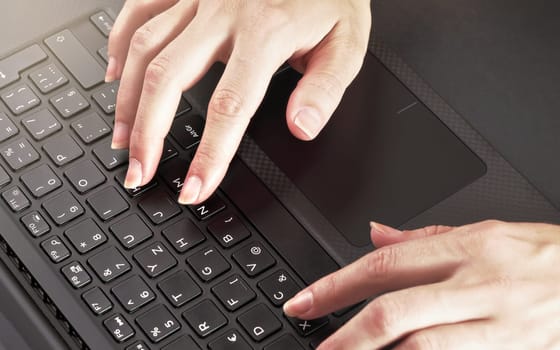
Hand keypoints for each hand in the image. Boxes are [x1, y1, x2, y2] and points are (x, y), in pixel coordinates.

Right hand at [106, 0, 371, 203]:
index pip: (229, 106)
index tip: (194, 188)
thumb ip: (324, 88)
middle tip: (139, 172)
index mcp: (266, 33)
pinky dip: (118, 41)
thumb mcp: (346, 43)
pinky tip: (112, 73)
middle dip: (148, 133)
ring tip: (121, 139)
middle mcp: (224, 12)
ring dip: (126, 98)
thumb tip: (301, 128)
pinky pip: (140, 7)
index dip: (209, 154)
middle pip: (167, 78)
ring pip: (144, 47)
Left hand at [284, 220, 559, 348]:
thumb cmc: (548, 257)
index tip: (305, 302)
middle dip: (347, 334)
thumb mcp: (489, 233)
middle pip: (396, 311)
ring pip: (423, 346)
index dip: (337, 286)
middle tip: (316, 347)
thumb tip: (376, 234)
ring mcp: (500, 326)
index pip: (386, 265)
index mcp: (469, 248)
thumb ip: (427, 239)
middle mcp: (480, 286)